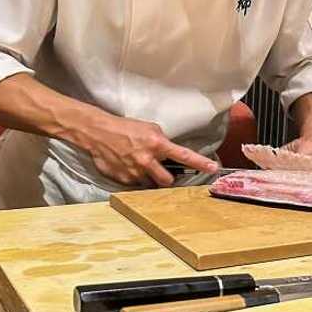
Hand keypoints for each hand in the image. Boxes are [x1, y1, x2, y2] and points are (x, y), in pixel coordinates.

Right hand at [78, 111, 217, 186]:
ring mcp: (135, 172)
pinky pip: (135, 183)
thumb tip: (169, 151)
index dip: (200, 163)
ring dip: (149, 177)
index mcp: (157, 144)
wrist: (98, 132)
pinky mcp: (124, 179)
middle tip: (160, 170)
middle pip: (168, 180)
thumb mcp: (148, 128)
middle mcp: (148, 160)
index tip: (213, 168)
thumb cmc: (124, 127)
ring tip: (139, 165)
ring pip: (150, 183)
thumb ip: (161, 141)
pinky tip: (126, 165)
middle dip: (167, 178)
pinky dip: (134, 177)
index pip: (184, 155)